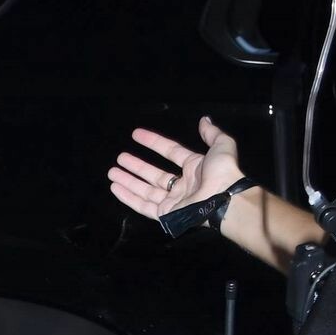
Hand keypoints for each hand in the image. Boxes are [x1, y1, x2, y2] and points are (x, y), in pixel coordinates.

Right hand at [107, 116, 243, 223]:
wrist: (223, 199)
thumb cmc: (222, 172)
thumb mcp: (221, 146)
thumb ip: (212, 134)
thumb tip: (203, 120)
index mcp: (194, 168)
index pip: (170, 152)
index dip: (153, 142)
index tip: (136, 134)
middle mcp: (181, 185)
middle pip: (153, 174)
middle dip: (136, 166)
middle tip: (120, 157)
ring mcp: (172, 201)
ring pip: (145, 190)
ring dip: (128, 180)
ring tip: (112, 172)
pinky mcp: (165, 214)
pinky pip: (143, 205)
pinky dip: (128, 197)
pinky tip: (115, 188)